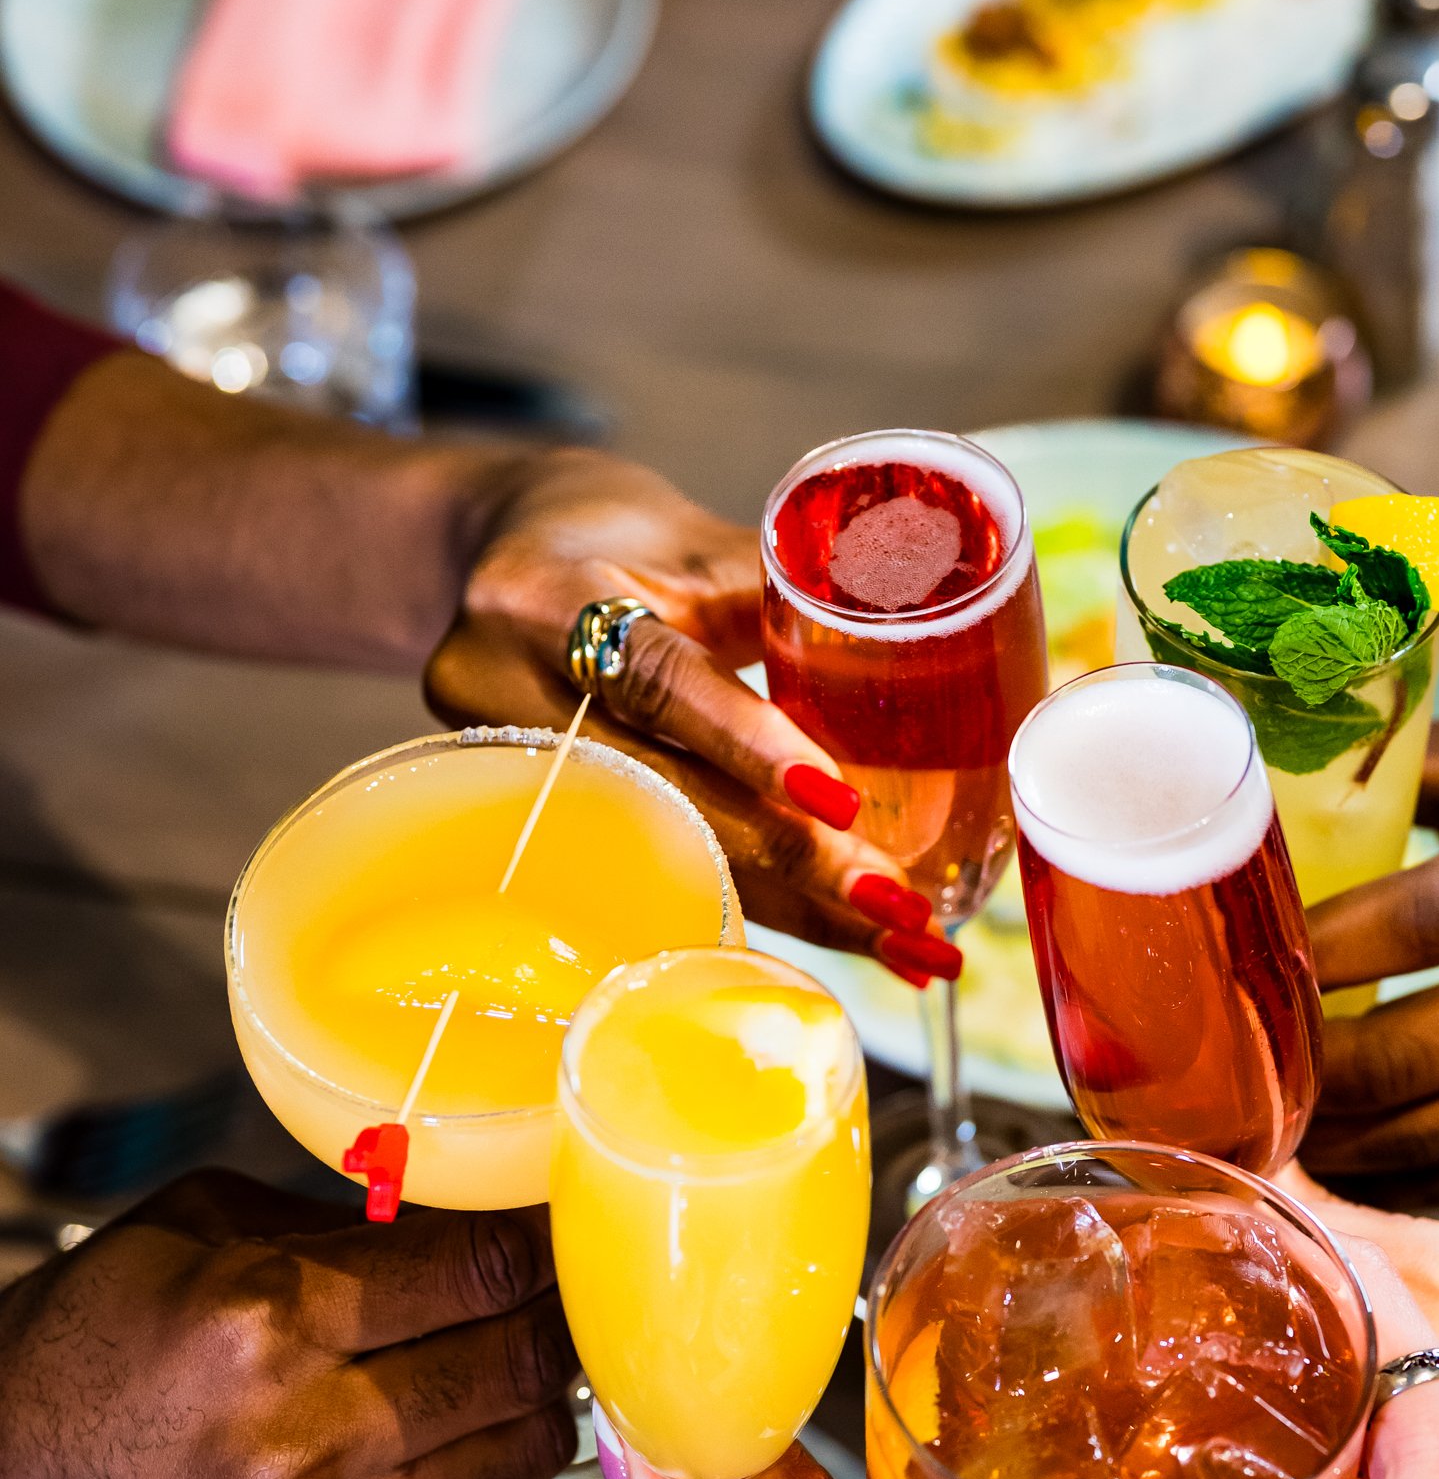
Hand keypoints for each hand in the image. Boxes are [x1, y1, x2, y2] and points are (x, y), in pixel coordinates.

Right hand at [0, 1172, 575, 1478]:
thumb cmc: (85, 1348)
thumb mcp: (194, 1231)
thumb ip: (343, 1224)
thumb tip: (471, 1215)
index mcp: (267, 1320)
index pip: (483, 1268)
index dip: (542, 1236)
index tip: (558, 1220)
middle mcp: (309, 1438)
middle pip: (524, 1362)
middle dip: (558, 1314)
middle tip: (562, 1286)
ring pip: (526, 1454)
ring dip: (542, 1399)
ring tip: (519, 1357)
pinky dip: (493, 1471)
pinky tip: (466, 1432)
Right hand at [424, 449, 944, 966]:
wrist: (485, 554)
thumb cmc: (602, 534)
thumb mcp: (690, 538)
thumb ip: (785, 593)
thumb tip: (914, 638)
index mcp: (547, 597)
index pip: (658, 679)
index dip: (750, 745)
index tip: (842, 805)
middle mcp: (504, 691)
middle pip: (664, 797)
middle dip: (797, 862)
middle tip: (905, 912)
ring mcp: (503, 769)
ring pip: (665, 856)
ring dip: (794, 908)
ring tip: (903, 944)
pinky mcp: (525, 819)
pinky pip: (653, 869)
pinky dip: (755, 899)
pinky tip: (836, 933)